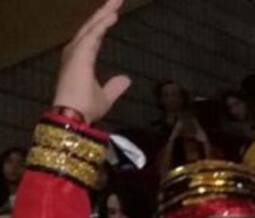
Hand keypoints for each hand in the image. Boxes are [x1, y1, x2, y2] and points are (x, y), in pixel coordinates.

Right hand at [52, 0, 130, 123]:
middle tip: (117, 0)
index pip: (94, 36)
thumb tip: (127, 79)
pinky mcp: (80, 55)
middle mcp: (75, 52)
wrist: (74, 117)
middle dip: (104, 12)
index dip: (103, 24)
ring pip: (92, 27)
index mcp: (80, 59)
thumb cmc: (85, 108)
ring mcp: (76, 52)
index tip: (113, 13)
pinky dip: (102, 24)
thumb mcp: (105, 96)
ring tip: (116, 2)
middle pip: (92, 27)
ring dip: (104, 14)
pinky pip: (93, 35)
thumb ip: (115, 87)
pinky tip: (112, 15)